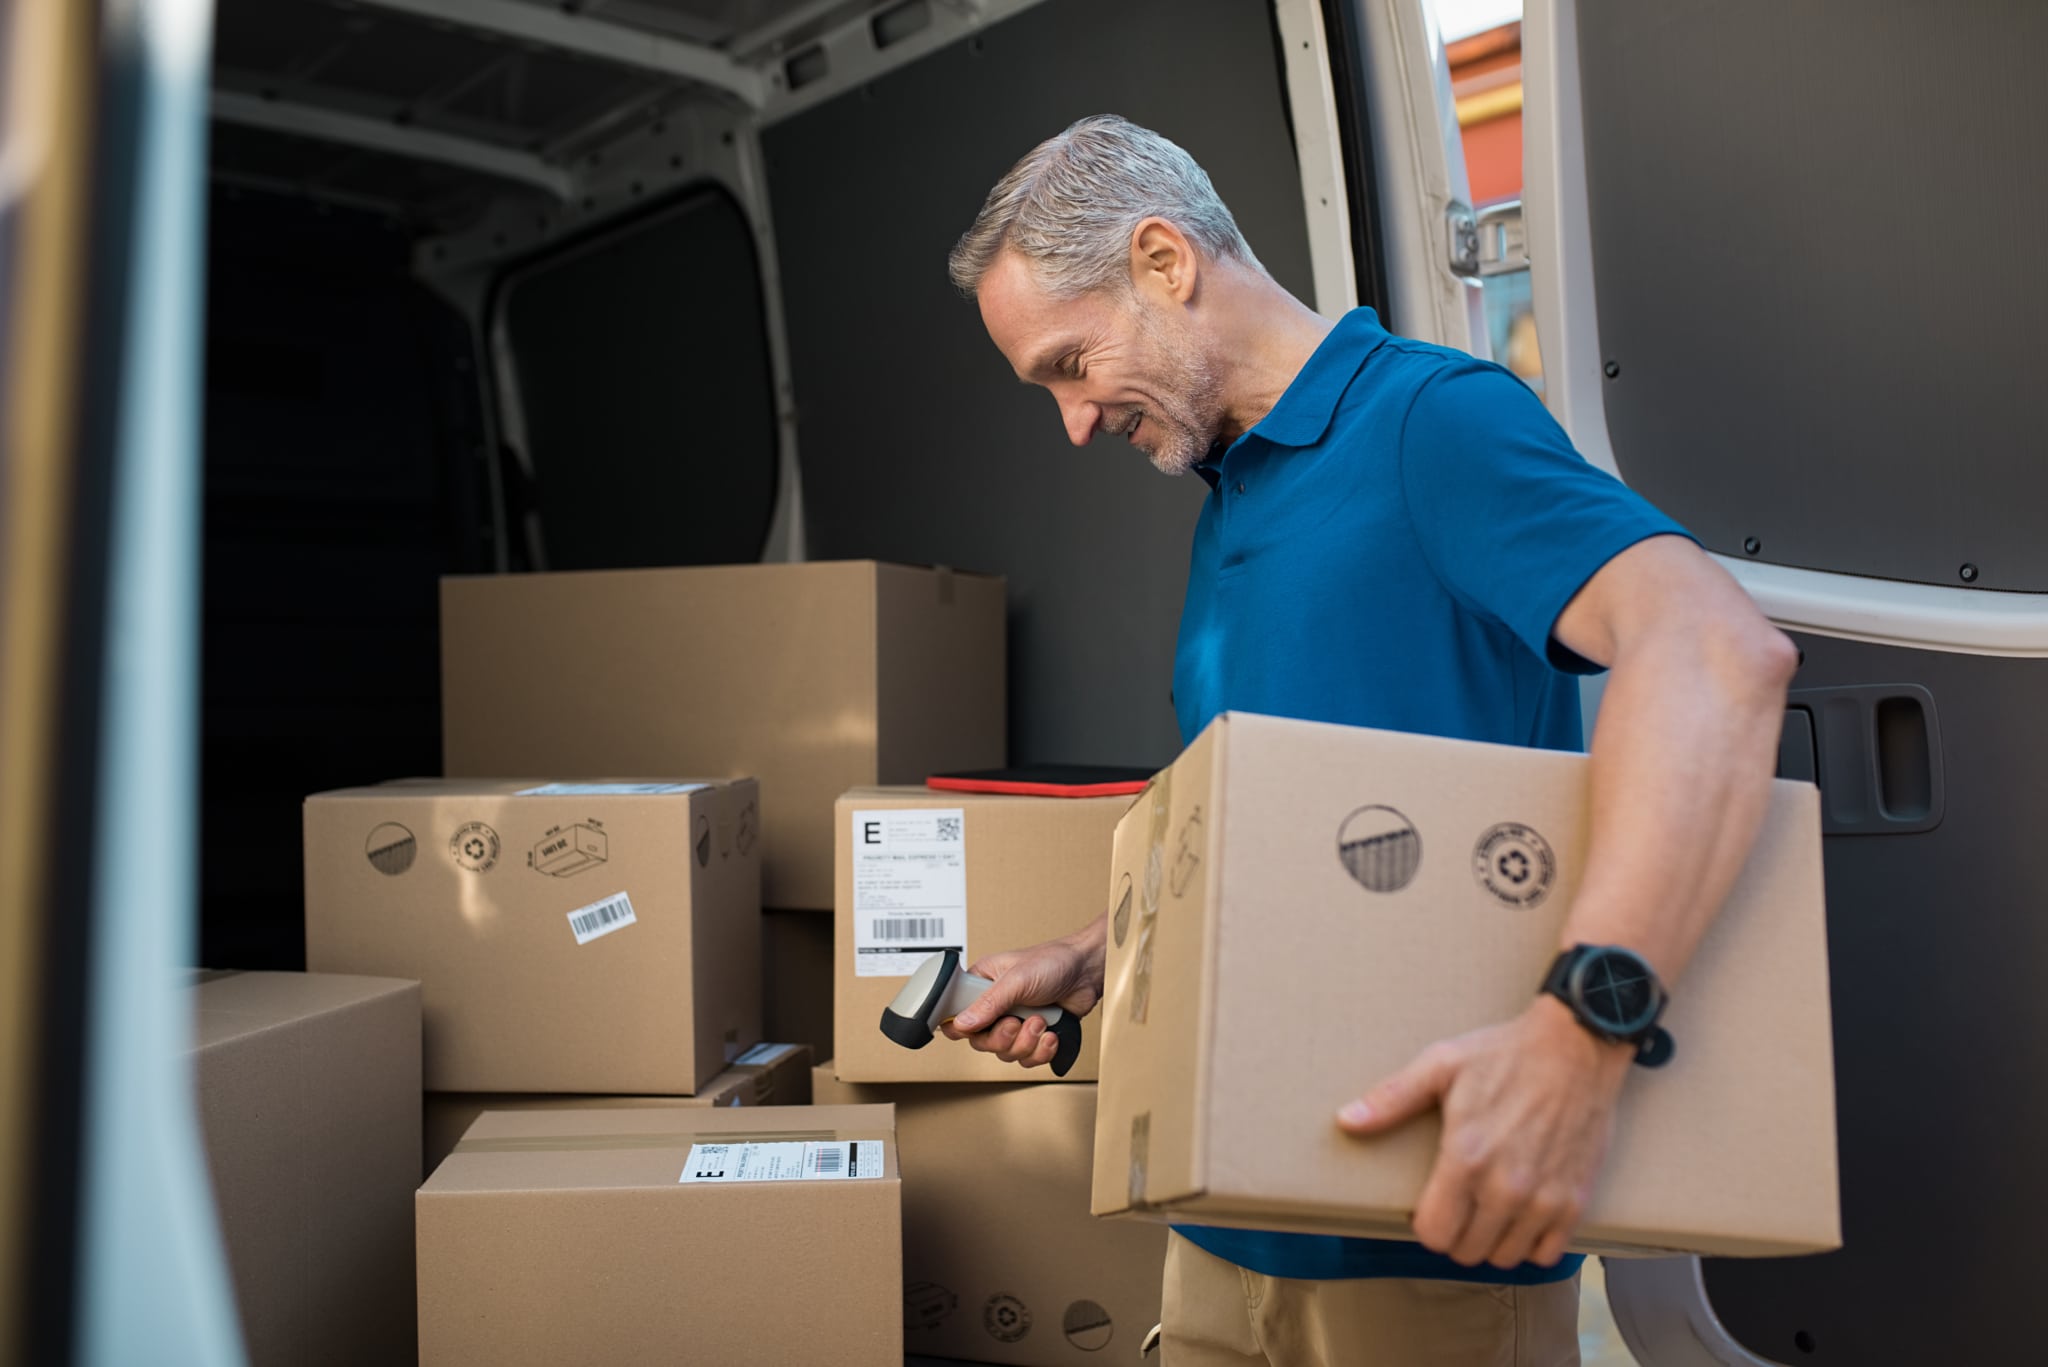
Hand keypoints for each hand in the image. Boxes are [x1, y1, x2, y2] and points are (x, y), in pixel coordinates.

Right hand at [937, 923, 1104, 1069]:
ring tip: (1040, 1022)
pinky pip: (1027, 1058)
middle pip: (981, 1041)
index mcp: (983, 984)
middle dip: (1003, 1038)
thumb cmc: (1054, 961)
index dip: (961, 1027)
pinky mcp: (1035, 1035)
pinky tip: (1050, 1034)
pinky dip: (1041, 1051)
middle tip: (1016, 1023)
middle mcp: (996, 1005)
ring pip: (1005, 1053)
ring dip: (1026, 1043)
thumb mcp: (1017, 979)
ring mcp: (1016, 1022)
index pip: (956, 1013)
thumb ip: (989, 1003)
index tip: (974, 1029)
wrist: (1089, 971)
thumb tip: (961, 1023)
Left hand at [1336, 995, 1632, 1267]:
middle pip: (1467, 1251)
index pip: (1434, 1233)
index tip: (1431, 1204)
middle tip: (1460, 1205)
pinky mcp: (1575, 1200)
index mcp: (1466, 1157)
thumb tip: (1346, 1121)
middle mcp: (1506, 1187)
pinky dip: (1533, 1243)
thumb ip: (1392, 1099)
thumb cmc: (1504, 1054)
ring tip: (1489, 1210)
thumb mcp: (1440, 1065)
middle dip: (1456, 1233)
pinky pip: (1548, 1253)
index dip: (1426, 1224)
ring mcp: (1544, 1198)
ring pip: (1506, 1257)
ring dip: (1493, 1240)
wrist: (1575, 1046)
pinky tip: (1523, 1216)